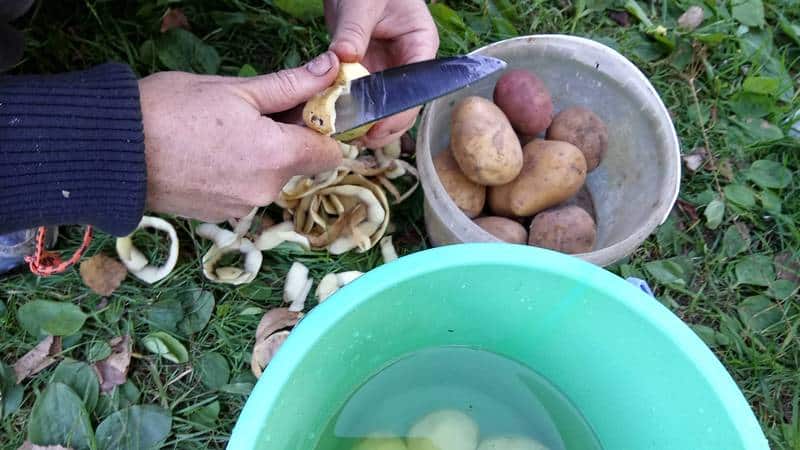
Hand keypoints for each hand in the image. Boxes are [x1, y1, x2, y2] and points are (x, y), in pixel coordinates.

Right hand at [139, 52, 342, 222]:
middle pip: (298, 164)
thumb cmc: (171, 111)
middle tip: (254, 110)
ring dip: (260, 155)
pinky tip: (208, 151)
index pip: (330, 153)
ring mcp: (241, 207)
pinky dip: (237, 172)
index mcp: (277, 157)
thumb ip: (290, 85)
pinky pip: (244, 190)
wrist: (112, 151)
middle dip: (286, 138)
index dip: (322, 128)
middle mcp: (266, 191)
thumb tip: (329, 70)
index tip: (304, 109)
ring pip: (269, 177)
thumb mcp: (236, 89)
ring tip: (222, 130)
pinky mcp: (218, 215)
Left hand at [325, 0, 438, 147]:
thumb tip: (343, 57)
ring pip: (383, 107)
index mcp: (420, 45)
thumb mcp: (362, 3)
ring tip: (346, 138)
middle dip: (384, 127)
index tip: (377, 129)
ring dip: (367, 124)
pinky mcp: (367, 72)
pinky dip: (351, 111)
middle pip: (403, 106)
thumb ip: (353, 30)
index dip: (399, 113)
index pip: (417, 88)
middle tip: (358, 141)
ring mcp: (388, 70)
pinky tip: (337, 123)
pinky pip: (362, 98)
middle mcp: (407, 63)